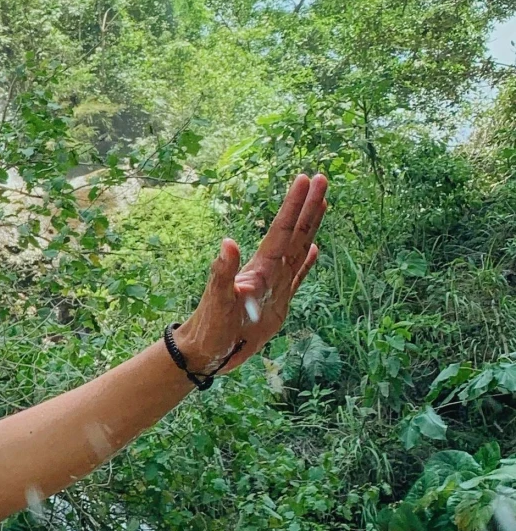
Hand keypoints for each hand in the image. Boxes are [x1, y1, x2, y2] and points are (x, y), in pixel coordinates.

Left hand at [173, 172, 327, 379]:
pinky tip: (315, 249)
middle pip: (294, 233)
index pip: (281, 231)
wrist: (208, 352)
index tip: (306, 179)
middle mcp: (269, 272)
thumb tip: (228, 243)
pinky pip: (297, 276)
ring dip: (311, 226)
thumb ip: (222, 273)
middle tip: (321, 178)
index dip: (294, 205)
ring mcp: (275, 286)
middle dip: (308, 206)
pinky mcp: (278, 303)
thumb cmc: (210, 329)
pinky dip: (308, 262)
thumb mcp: (217, 302)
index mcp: (259, 269)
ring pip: (299, 249)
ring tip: (322, 202)